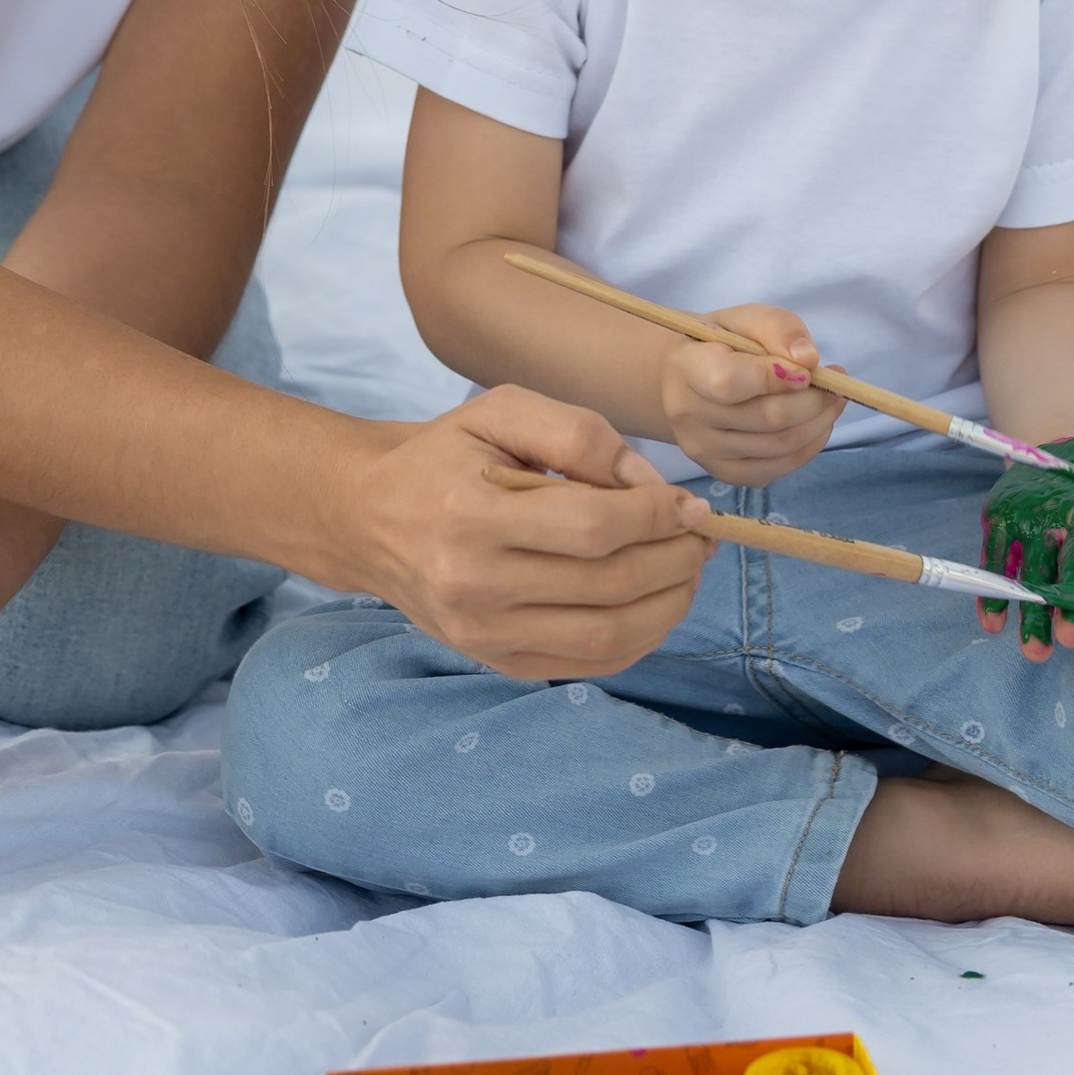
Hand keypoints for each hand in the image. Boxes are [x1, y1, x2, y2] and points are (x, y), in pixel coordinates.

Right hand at [345, 385, 713, 678]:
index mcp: (470, 516)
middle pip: (608, 586)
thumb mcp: (501, 411)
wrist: (371, 516)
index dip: (657, 517)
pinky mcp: (494, 662)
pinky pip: (588, 664)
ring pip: (607, 635)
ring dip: (668, 604)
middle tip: (703, 535)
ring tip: (689, 569)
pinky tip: (656, 603)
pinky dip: (638, 638)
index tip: (692, 503)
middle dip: (675, 560)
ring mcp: (482, 636)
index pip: (592, 528)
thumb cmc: (444, 454)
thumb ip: (578, 434)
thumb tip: (648, 485)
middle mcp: (472, 587)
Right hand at [658, 303, 842, 483]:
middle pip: (767, 419)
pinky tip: (815, 424)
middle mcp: (687, 415)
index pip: (729, 382)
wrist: (687, 378)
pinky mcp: (722, 473)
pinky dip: (808, 447)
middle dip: (815, 401)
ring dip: (819, 424)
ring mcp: (703, 450)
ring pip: (779, 447)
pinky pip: (777, 469)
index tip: (810, 369)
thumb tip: (808, 359)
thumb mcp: (744, 319)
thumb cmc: (721, 342)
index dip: (776, 378)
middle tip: (837, 383)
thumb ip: (776, 327)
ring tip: (832, 400)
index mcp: (686, 367)